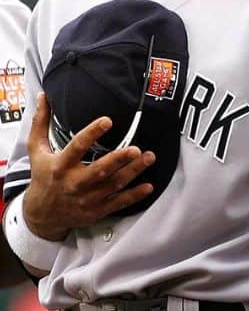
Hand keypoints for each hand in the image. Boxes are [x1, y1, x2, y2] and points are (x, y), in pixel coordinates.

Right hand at [22, 93, 155, 239]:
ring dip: (133, 172)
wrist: (41, 214)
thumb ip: (40, 123)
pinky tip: (148, 186)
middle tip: (135, 148)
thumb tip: (44, 96)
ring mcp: (87, 198)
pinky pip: (118, 203)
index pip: (76, 147)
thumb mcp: (36, 150)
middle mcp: (74, 183)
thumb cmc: (43, 176)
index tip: (107, 120)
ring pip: (113, 185)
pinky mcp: (96, 210)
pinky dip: (134, 195)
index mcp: (60, 166)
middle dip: (118, 159)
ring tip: (149, 157)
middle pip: (99, 170)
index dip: (91, 134)